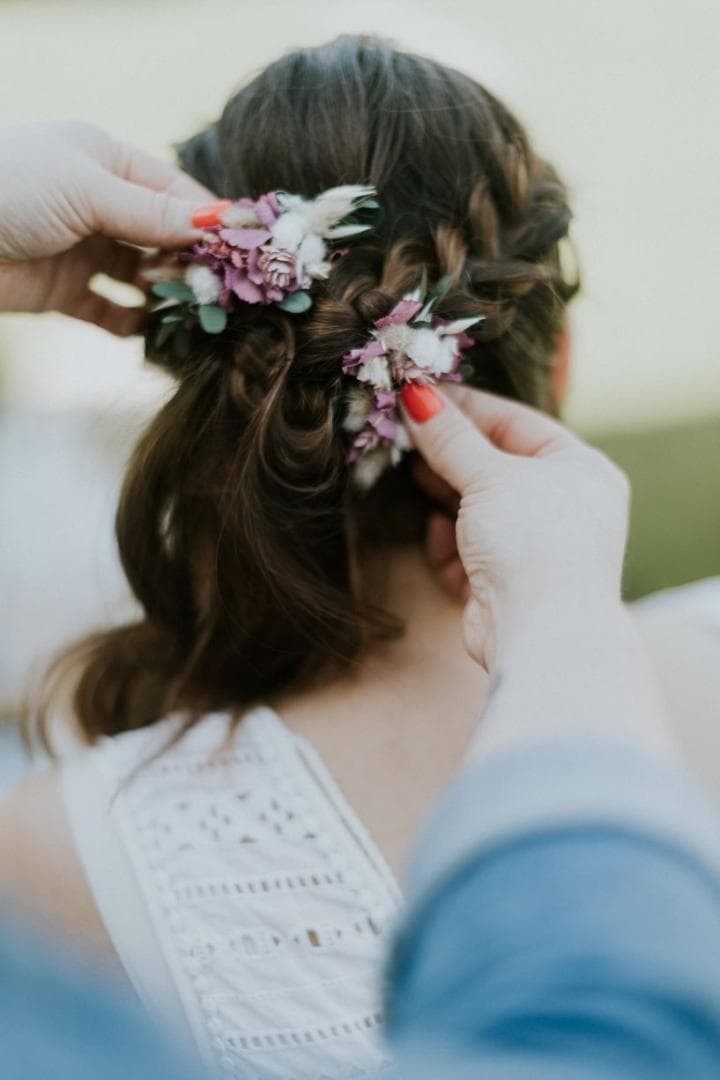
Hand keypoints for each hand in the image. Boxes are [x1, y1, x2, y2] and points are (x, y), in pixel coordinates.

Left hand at [0, 121, 211, 333]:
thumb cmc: (8, 188)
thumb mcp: (87, 188)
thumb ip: (152, 211)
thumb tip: (218, 222)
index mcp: (106, 162)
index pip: (176, 191)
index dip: (209, 221)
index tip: (243, 252)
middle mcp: (99, 204)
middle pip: (164, 237)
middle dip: (192, 263)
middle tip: (217, 292)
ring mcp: (83, 249)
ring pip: (142, 277)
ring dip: (167, 296)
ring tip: (192, 315)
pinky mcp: (65, 293)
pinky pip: (112, 312)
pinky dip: (136, 325)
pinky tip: (158, 337)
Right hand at [401, 383, 630, 667]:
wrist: (542, 631)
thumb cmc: (534, 540)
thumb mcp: (490, 475)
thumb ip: (450, 436)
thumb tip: (415, 393)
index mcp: (580, 469)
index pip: (516, 423)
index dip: (466, 406)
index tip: (419, 393)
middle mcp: (563, 508)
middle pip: (494, 467)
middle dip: (449, 454)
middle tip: (402, 432)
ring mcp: (534, 548)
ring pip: (476, 511)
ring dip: (445, 498)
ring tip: (413, 477)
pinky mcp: (506, 586)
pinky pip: (468, 551)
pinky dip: (449, 544)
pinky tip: (438, 538)